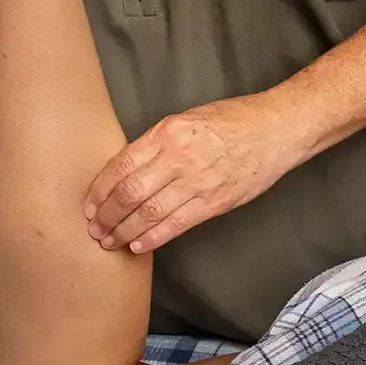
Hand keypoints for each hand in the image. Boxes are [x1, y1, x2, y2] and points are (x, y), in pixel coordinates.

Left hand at [82, 94, 294, 253]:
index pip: (122, 165)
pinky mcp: (215, 202)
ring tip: (109, 242)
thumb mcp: (187, 119)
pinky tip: (137, 245)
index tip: (90, 204)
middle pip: (130, 192)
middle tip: (94, 229)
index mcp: (168, 132)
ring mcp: (198, 181)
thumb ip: (158, 143)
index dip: (101, 189)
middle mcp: (179, 157)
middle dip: (107, 215)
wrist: (275, 130)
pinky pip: (176, 225)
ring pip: (150, 213)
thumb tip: (128, 171)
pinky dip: (153, 238)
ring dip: (124, 231)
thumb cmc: (231, 120)